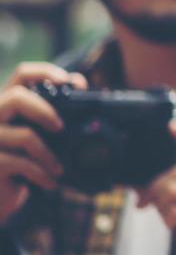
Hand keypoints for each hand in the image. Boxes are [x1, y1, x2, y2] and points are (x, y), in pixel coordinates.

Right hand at [0, 63, 86, 220]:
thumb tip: (88, 90)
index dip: (47, 72)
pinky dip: (41, 173)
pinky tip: (51, 181)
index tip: (71, 82)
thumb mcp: (37, 136)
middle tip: (61, 127)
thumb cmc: (22, 161)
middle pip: (17, 97)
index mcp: (7, 105)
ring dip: (49, 153)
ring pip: (24, 135)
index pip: (22, 74)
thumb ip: (52, 116)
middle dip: (46, 110)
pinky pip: (20, 163)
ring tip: (59, 168)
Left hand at [140, 121, 175, 254]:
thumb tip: (142, 182)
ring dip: (160, 207)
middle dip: (153, 189)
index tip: (171, 126)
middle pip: (175, 173)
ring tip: (168, 216)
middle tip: (145, 201)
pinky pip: (175, 213)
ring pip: (171, 192)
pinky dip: (168, 220)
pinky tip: (175, 225)